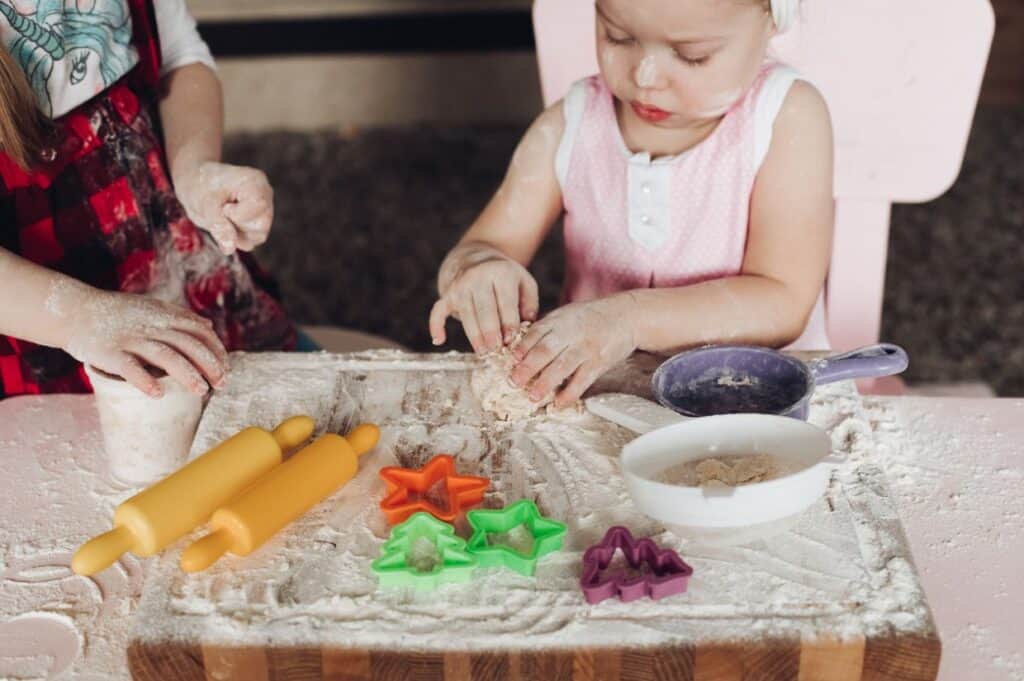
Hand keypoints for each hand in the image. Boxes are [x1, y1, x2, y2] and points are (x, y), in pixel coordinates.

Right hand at [57, 283, 228, 397]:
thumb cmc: (116, 314)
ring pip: (166, 355)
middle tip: (222, 384)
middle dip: (210, 365)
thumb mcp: (151, 308)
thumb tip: (208, 325)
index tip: (226, 369)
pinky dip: (144, 380)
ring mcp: (131, 338)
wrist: (73, 310)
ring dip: (187, 374)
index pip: (200, 331)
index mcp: (163, 315)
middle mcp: (151, 326)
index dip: (216, 350)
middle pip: (189, 344)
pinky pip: (129, 367)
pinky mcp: (109, 352)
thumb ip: (179, 317)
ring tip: (201, 391)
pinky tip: (158, 394)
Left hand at [175, 161, 273, 255]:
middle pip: (261, 225)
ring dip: (236, 233)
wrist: (193, 182)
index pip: (259, 207)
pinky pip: (253, 240)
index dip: (239, 215)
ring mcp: (263, 208)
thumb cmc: (199, 186)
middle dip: (236, 225)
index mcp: (255, 182)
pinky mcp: (257, 220)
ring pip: (258, 236)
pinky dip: (236, 237)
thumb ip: (219, 227)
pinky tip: (226, 223)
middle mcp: (264, 194)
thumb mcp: (205, 204)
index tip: (223, 207)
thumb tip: (230, 249)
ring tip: (222, 217)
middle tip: (221, 211)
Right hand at [429, 245, 538, 352]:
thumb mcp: (524, 281)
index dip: (509, 323)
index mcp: (501, 273)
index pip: (506, 302)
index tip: (511, 341)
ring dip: (474, 336)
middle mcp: (478, 276)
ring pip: (466, 314)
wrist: (475, 257)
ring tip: (483, 353)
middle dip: (490, 332)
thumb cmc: (505, 276)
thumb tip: (528, 323)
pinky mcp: (447, 293)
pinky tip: (439, 340)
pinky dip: (436, 325)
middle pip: (485, 309)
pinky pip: (438, 310)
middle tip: (496, 351)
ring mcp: (460, 285)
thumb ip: (530, 303)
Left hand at [509, 294, 637, 406]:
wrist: (627, 315)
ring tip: (532, 397)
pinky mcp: (600, 362)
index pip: (536, 332)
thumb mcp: (567, 315)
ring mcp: (586, 347)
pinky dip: (570, 393)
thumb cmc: (591, 318)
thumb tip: (520, 350)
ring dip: (546, 383)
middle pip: (546, 350)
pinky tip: (559, 403)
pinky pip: (583, 380)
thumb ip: (547, 330)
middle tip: (513, 381)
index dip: (522, 347)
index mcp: (559, 319)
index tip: (509, 360)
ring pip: (563, 366)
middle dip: (528, 367)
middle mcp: (571, 332)